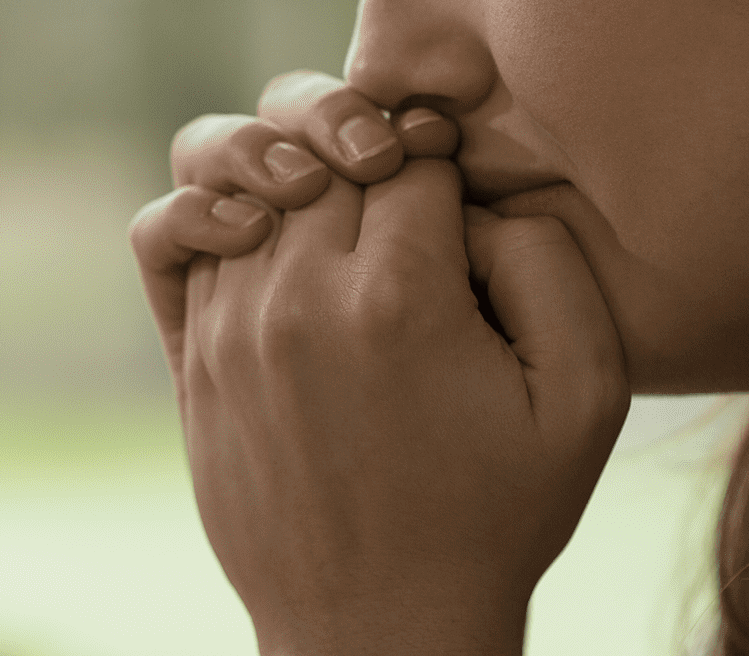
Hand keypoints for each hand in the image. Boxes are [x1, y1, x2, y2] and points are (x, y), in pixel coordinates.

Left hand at [166, 159, 628, 655]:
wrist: (381, 624)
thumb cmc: (496, 513)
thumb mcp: (583, 396)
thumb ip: (549, 264)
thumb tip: (473, 199)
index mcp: (398, 299)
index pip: (408, 148)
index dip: (440, 149)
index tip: (454, 184)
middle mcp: (299, 300)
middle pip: (318, 142)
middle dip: (366, 140)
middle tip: (398, 181)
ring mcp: (232, 327)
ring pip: (235, 169)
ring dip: (289, 162)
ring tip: (332, 197)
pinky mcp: (192, 358)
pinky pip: (165, 235)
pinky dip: (201, 206)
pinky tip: (251, 227)